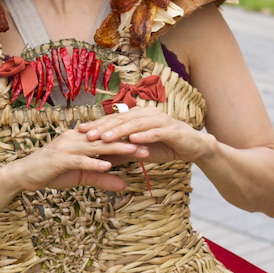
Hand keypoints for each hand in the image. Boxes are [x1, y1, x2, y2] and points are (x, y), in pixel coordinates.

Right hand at [5, 126, 141, 192]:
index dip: (128, 140)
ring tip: (136, 152)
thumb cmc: (52, 172)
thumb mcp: (81, 176)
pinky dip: (94, 163)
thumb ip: (103, 178)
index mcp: (81, 138)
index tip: (148, 144)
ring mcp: (67, 147)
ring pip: (97, 147)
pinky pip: (80, 160)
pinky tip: (108, 166)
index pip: (108, 138)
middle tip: (150, 147)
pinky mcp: (60, 159)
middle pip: (107, 139)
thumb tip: (124, 185)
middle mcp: (76, 138)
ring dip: (117, 149)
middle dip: (129, 142)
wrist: (24, 174)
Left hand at [77, 107, 210, 164]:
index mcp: (138, 116)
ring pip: (135, 125)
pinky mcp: (171, 130)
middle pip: (121, 119)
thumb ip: (120, 152)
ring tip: (104, 138)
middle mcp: (147, 114)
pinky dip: (143, 136)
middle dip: (103, 127)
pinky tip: (132, 140)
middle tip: (86, 134)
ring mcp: (160, 120)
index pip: (114, 119)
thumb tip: (99, 158)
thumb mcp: (139, 151)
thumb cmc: (165, 146)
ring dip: (119, 131)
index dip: (97, 124)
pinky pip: (155, 132)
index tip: (80, 131)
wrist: (194, 147)